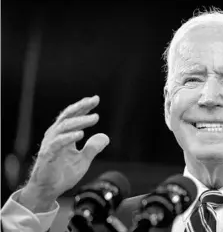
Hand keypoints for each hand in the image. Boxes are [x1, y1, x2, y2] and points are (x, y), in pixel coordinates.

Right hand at [19, 95, 109, 212]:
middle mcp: (55, 136)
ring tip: (94, 118)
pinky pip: (57, 143)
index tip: (95, 99)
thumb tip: (105, 137)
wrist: (49, 190)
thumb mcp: (83, 160)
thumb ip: (93, 148)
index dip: (84, 107)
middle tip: (95, 100)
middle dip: (81, 107)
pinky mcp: (47, 155)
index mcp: (63, 135)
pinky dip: (69, 137)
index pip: (73, 116)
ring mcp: (50, 144)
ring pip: (64, 127)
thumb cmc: (62, 173)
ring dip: (80, 121)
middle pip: (68, 116)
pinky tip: (80, 134)